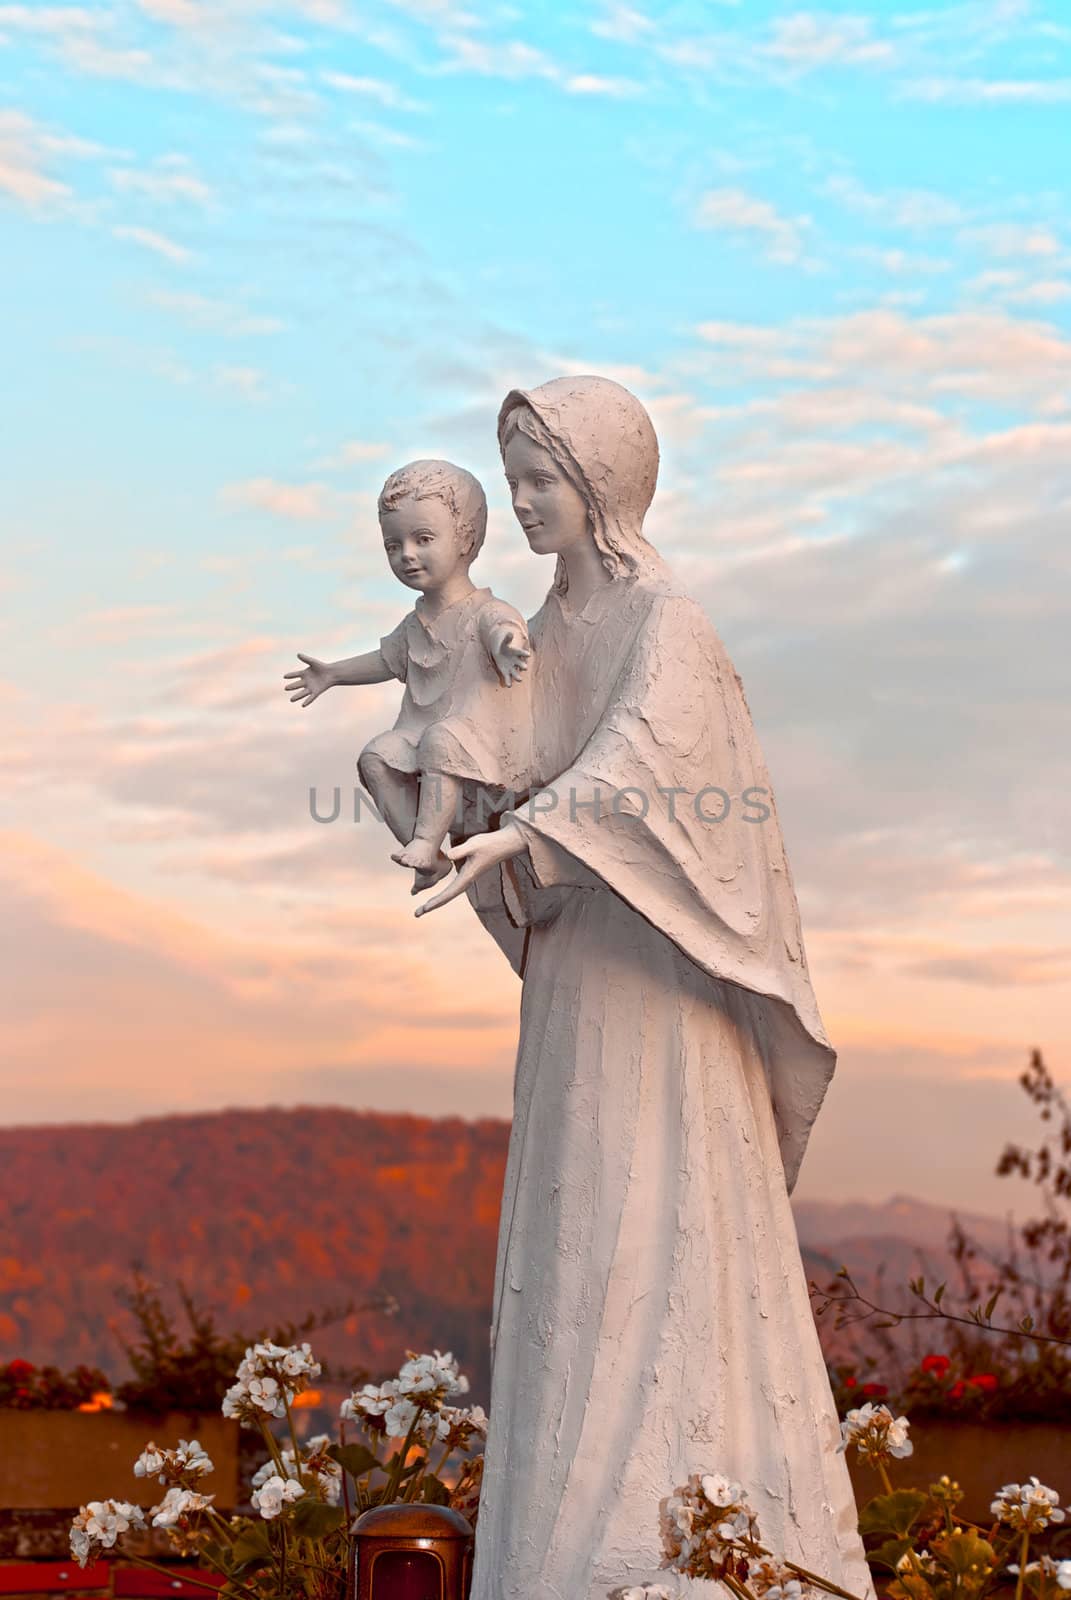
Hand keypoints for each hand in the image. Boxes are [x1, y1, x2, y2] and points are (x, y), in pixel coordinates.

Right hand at [284, 653, 333, 706]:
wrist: (332, 673)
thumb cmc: (322, 667)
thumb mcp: (313, 662)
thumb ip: (306, 659)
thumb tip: (298, 654)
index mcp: (304, 674)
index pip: (295, 675)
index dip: (290, 675)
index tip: (285, 676)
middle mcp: (306, 682)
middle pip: (297, 685)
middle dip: (291, 687)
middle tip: (286, 688)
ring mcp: (310, 687)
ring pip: (302, 693)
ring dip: (297, 697)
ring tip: (291, 700)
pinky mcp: (316, 692)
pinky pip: (311, 697)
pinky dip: (307, 701)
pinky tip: (303, 705)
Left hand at [413, 824, 527, 917]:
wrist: (505, 843)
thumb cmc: (490, 843)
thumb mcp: (474, 844)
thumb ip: (460, 850)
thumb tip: (447, 856)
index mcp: (467, 876)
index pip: (448, 893)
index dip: (435, 902)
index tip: (423, 909)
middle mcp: (467, 879)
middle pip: (447, 897)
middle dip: (432, 905)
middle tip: (416, 914)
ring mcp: (468, 877)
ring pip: (449, 893)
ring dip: (437, 901)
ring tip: (423, 908)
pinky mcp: (468, 872)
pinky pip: (453, 886)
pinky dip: (443, 893)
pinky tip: (437, 895)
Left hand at [490, 628, 530, 686]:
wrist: (500, 652)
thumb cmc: (504, 646)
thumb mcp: (504, 642)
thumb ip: (507, 638)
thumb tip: (510, 633)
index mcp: (516, 653)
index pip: (521, 653)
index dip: (524, 653)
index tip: (528, 654)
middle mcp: (516, 661)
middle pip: (520, 664)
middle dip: (522, 666)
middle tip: (525, 668)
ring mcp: (511, 667)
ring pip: (515, 673)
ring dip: (517, 676)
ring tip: (520, 680)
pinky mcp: (505, 672)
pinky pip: (507, 677)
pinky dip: (508, 681)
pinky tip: (508, 686)